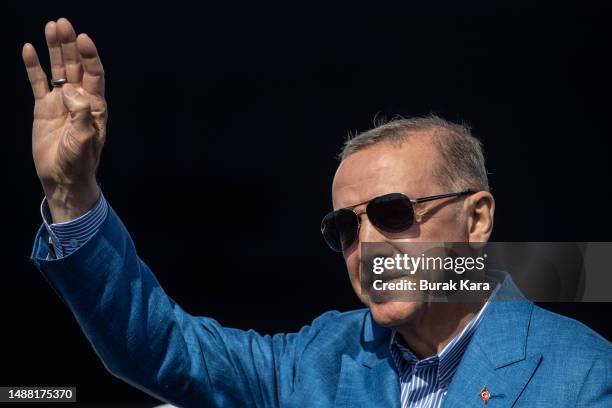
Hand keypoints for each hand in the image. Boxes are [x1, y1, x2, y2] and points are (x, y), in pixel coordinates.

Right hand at [23, 18, 106, 222]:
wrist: (63, 177)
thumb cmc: (79, 161)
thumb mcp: (84, 139)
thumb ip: (81, 114)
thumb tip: (69, 90)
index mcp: (95, 106)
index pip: (93, 74)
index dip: (89, 56)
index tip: (82, 38)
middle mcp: (80, 99)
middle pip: (75, 66)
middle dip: (70, 45)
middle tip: (62, 23)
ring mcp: (61, 102)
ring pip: (58, 70)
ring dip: (54, 49)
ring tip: (51, 27)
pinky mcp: (44, 108)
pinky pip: (38, 82)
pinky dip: (34, 67)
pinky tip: (29, 49)